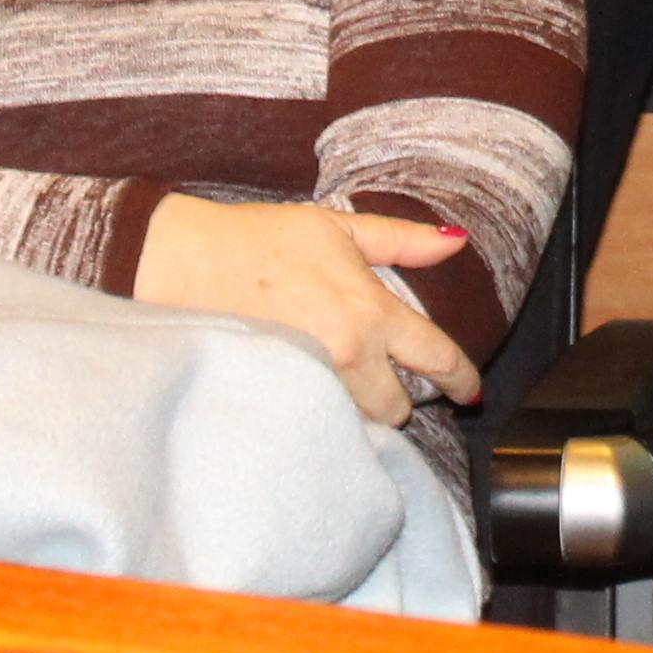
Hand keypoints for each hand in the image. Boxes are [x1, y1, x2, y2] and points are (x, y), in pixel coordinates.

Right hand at [130, 196, 476, 425]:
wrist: (184, 263)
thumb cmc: (260, 239)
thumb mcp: (338, 228)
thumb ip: (403, 240)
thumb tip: (457, 244)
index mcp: (370, 313)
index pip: (436, 359)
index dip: (461, 378)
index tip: (468, 390)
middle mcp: (348, 356)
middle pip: (397, 407)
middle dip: (398, 396)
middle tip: (379, 372)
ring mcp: (313, 385)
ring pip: (359, 421)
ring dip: (360, 407)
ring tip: (342, 379)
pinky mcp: (280, 402)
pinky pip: (320, 424)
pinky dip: (325, 413)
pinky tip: (312, 391)